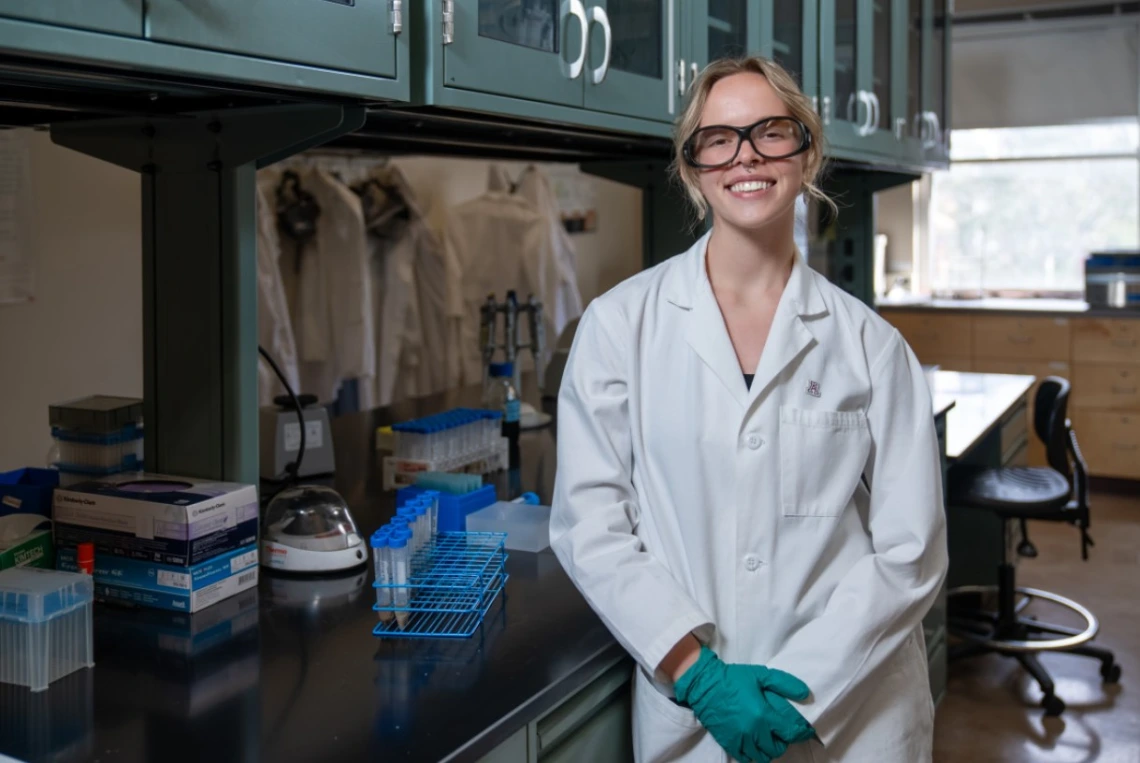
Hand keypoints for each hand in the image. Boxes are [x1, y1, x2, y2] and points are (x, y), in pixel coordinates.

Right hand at [674, 646, 814, 762]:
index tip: (806, 731)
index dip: (802, 733)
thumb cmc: (733, 679)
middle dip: (783, 741)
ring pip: (763, 756)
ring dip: (769, 749)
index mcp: (763, 714)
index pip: (791, 733)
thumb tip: (806, 694)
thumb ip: (785, 683)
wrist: (704, 685)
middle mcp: (753, 731)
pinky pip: (746, 758)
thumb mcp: (761, 674)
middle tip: (781, 732)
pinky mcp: (729, 743)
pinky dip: (753, 754)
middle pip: (778, 748)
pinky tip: (753, 744)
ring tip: (767, 739)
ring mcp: (740, 739)